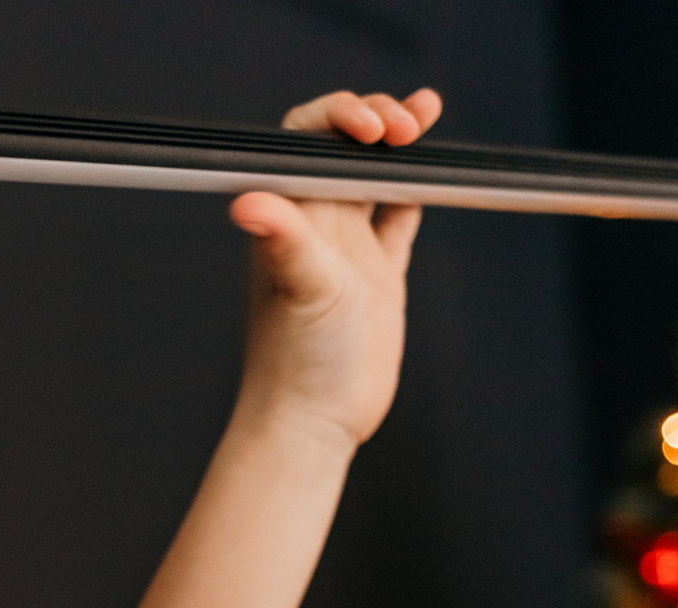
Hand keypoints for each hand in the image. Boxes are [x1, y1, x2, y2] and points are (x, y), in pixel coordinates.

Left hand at [226, 88, 442, 449]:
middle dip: (377, 120)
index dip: (337, 117)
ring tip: (427, 115)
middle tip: (411, 123)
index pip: (305, 141)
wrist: (314, 422)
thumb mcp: (300, 289)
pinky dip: (415, 189)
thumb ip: (284, 240)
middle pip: (343, 147)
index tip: (372, 126)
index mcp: (291, 216)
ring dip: (400, 144)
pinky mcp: (378, 277)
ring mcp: (347, 249)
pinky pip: (397, 218)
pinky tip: (432, 172)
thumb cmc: (295, 362)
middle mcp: (316, 225)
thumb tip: (246, 202)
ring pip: (375, 176)